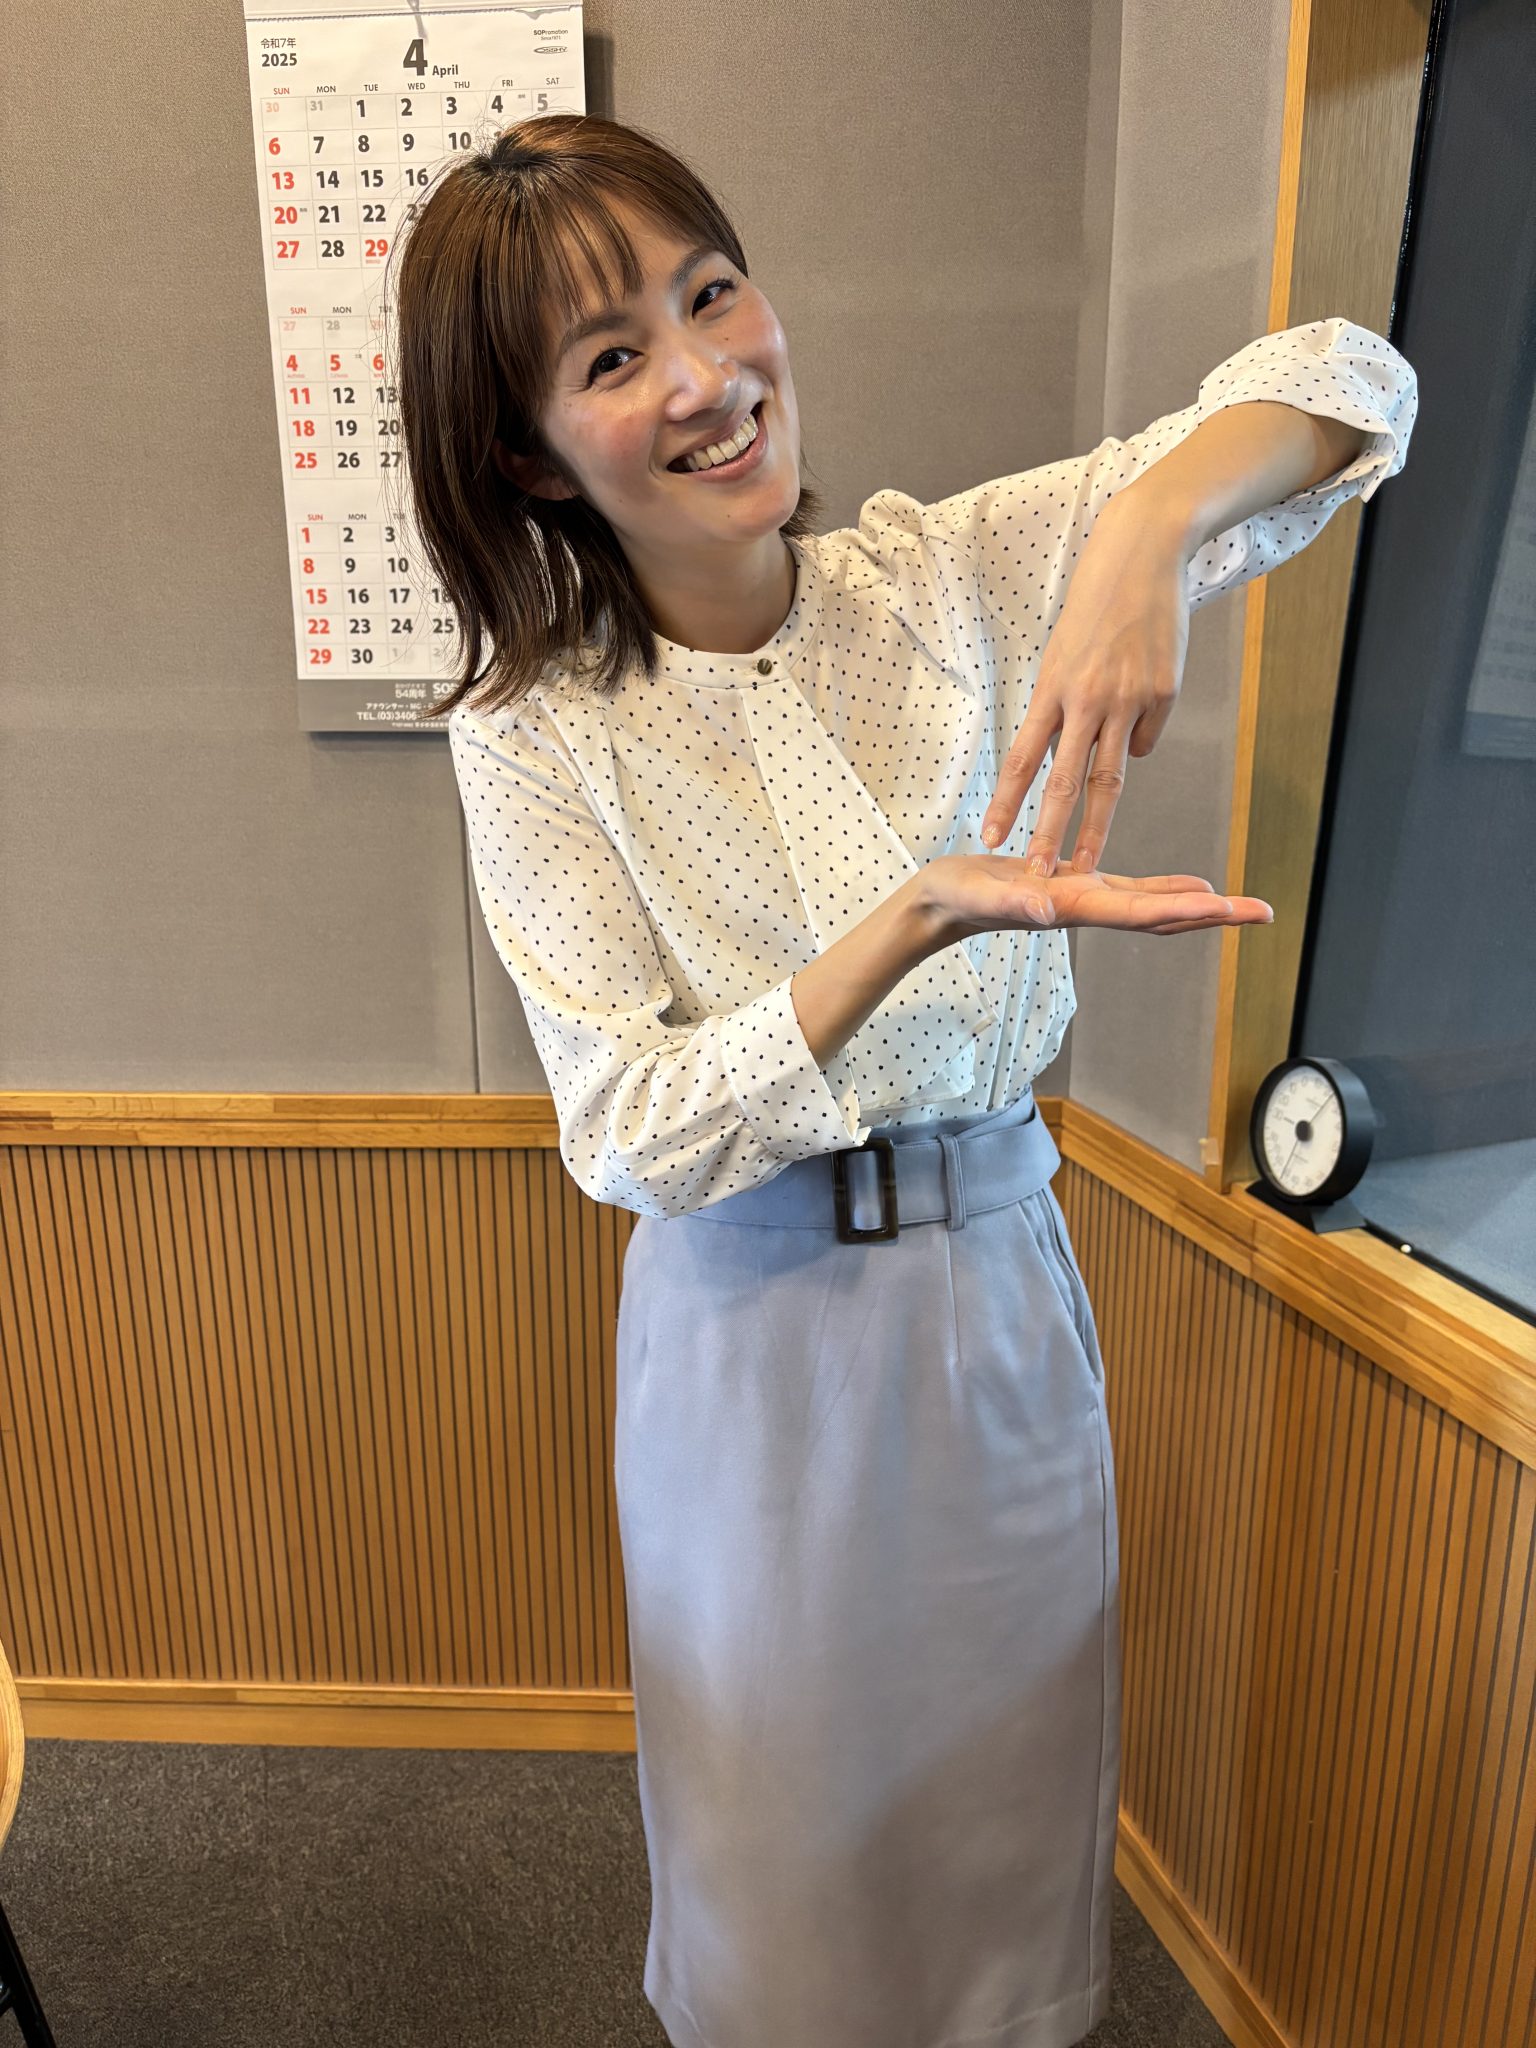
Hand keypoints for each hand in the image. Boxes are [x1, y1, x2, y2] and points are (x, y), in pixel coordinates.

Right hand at [916, 853, 1272, 948]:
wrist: (940, 905)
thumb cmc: (956, 897)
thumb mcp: (980, 895)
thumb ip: (1011, 902)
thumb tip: (1046, 910)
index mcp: (1073, 905)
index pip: (1140, 911)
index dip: (1187, 909)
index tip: (1230, 909)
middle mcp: (1089, 907)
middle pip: (1162, 915)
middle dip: (1214, 915)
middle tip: (1264, 912)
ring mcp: (1086, 901)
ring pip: (1154, 907)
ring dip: (1199, 908)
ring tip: (1240, 905)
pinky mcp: (1077, 889)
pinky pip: (1134, 893)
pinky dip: (1169, 892)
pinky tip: (1192, 890)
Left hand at [980, 492, 1190, 875]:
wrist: (1143, 553)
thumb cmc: (1097, 604)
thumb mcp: (1065, 653)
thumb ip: (1067, 708)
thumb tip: (1088, 757)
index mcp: (1053, 687)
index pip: (1023, 757)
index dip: (1008, 801)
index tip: (991, 838)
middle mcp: (1088, 699)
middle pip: (1066, 782)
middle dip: (1051, 835)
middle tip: (1039, 878)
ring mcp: (1129, 699)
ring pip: (1110, 779)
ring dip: (1096, 830)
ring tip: (1088, 869)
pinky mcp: (1164, 695)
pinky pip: (1146, 739)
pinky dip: (1139, 738)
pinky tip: (1141, 704)